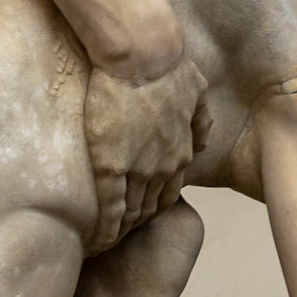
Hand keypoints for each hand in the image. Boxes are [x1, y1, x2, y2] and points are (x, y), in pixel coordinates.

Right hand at [84, 58, 209, 249]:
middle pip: (150, 207)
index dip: (153, 202)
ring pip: (131, 212)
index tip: (140, 210)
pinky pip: (110, 207)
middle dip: (137, 222)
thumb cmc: (167, 66)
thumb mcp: (197, 92)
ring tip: (107, 240)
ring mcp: (138, 169)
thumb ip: (200, 118)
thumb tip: (200, 139)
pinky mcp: (111, 165)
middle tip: (120, 231)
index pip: (168, 190)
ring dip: (121, 229)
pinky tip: (97, 240)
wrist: (142, 56)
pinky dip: (105, 229)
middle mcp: (163, 168)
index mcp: (180, 153)